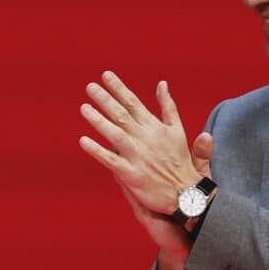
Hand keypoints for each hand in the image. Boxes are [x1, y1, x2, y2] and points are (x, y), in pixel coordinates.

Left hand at [79, 71, 202, 214]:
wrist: (185, 193)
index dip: (119, 88)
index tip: (106, 76)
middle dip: (105, 99)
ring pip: (114, 134)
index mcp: (154, 127)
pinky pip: (110, 160)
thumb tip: (162, 84)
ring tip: (84, 108)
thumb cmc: (179, 160)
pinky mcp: (131, 174)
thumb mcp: (177, 129)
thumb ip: (168, 106)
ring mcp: (137, 156)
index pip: (133, 103)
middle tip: (90, 87)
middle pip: (122, 115)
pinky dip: (97, 151)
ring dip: (98, 121)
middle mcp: (145, 139)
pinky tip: (83, 141)